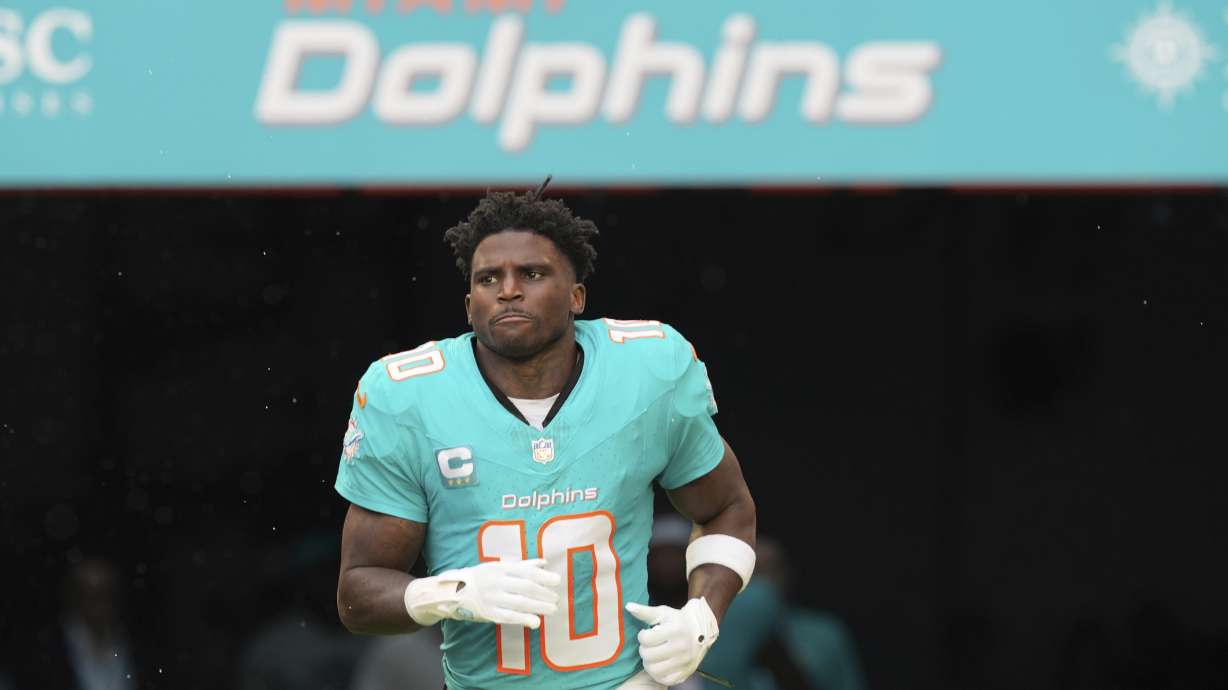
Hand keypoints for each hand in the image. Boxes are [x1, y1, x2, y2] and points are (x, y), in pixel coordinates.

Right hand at [404, 558, 559, 627]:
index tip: (557, 580)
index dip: (543, 576)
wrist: (451, 591)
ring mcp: (492, 598)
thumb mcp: (498, 567)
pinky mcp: (488, 613)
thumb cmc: (480, 577)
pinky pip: (509, 617)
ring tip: (552, 609)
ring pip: (520, 603)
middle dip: (544, 593)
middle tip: (556, 598)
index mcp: (500, 568)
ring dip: (539, 606)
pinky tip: (536, 622)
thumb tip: (544, 562)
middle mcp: (496, 582)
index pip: (526, 571)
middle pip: (525, 587)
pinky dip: (523, 619)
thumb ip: (522, 565)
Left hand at [626, 597, 718, 685]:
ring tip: (652, 655)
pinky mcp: (685, 673)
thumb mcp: (663, 613)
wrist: (701, 632)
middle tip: (649, 645)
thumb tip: (628, 606)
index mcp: (675, 631)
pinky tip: (659, 664)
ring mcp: (684, 662)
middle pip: (648, 655)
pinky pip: (664, 680)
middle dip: (644, 649)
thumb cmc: (678, 621)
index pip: (645, 639)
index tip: (647, 633)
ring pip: (654, 669)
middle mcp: (681, 647)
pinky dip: (657, 674)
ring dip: (648, 663)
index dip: (642, 636)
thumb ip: (645, 612)